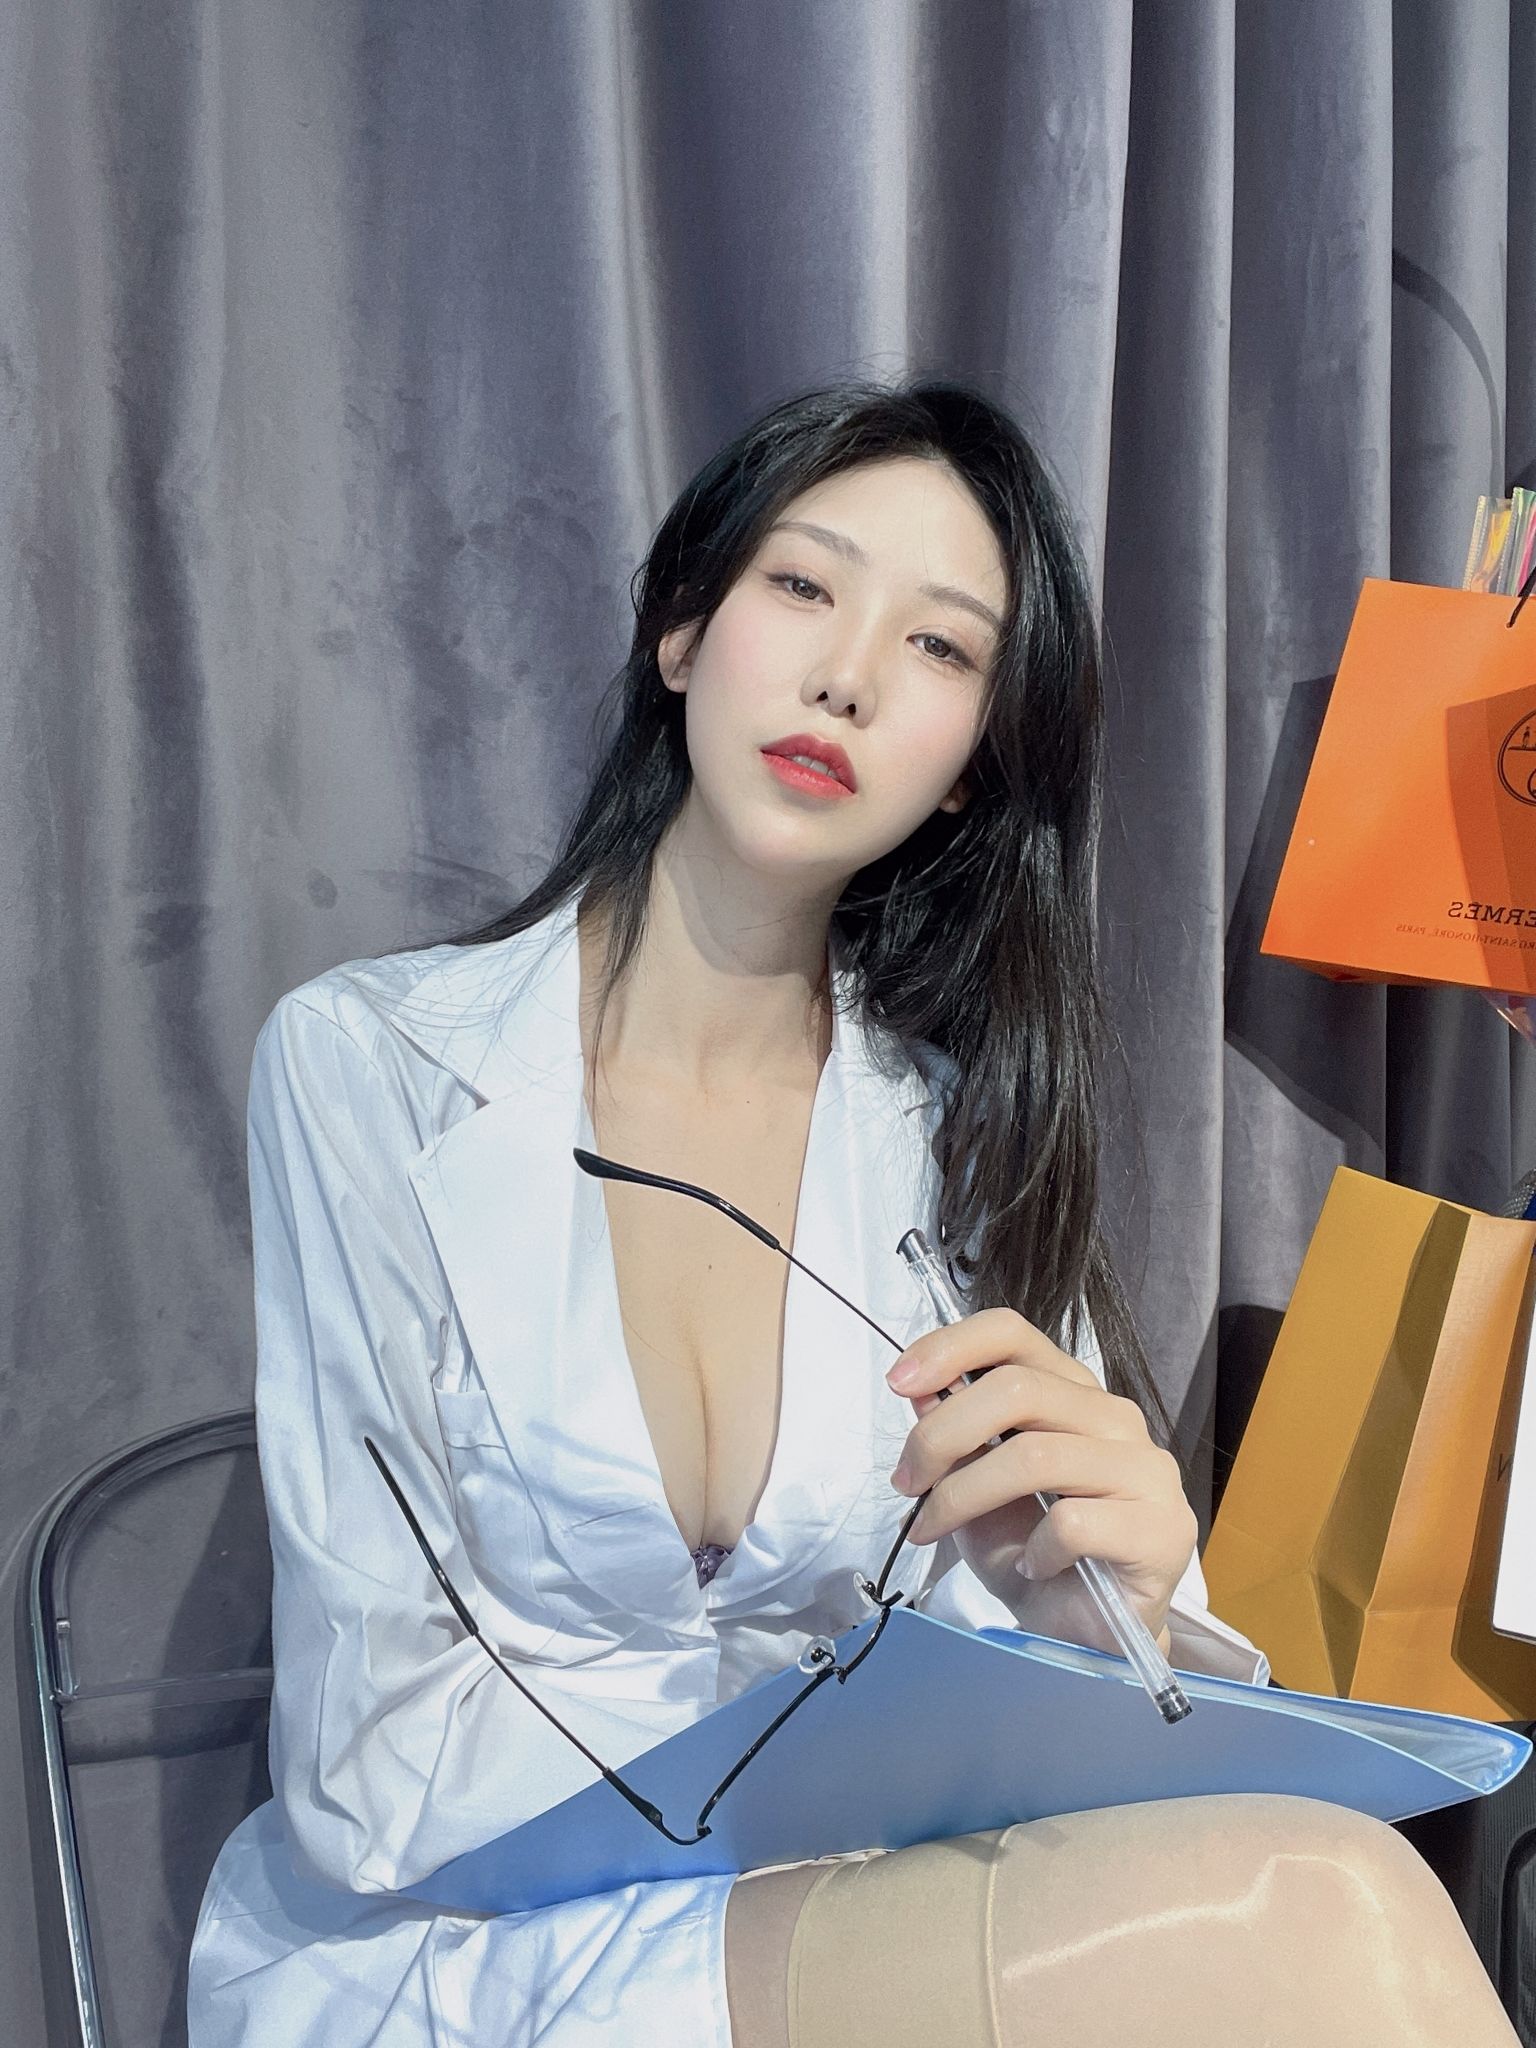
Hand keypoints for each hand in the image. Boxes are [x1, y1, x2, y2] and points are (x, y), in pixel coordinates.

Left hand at [885, 1306, 1197, 1656]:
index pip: (1014, 1334)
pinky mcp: (1160, 1528)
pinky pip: (1074, 1522)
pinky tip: (1033, 1566)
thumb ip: (953, 1437)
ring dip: (965, 1496)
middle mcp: (1114, 1418)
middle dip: (941, 1435)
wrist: (1086, 1635)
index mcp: (1071, 1393)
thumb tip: (918, 1389)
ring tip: (938, 1528)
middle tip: (905, 1481)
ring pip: (1036, 1455)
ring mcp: (1146, 1470)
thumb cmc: (1032, 1554)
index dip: (951, 1347)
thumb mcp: (971, 1489)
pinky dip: (1035, 1549)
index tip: (900, 1381)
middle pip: (1017, 1390)